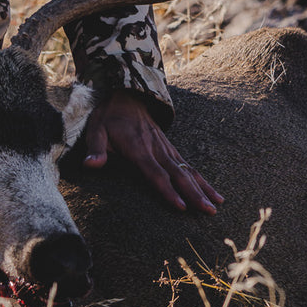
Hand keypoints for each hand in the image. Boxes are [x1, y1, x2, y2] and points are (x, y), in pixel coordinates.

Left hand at [82, 91, 222, 214]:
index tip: (181, 206)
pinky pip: (187, 164)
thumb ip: (95, 149)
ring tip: (215, 205)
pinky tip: (212, 192)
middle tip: (208, 211)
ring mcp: (165, 148)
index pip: (155, 173)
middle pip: (178, 174)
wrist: (125, 94)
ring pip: (187, 170)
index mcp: (138, 148)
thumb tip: (90, 165)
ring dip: (202, 188)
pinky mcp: (169, 147)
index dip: (168, 190)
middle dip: (194, 193)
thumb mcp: (95, 130)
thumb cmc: (108, 116)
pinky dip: (201, 179)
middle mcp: (156, 148)